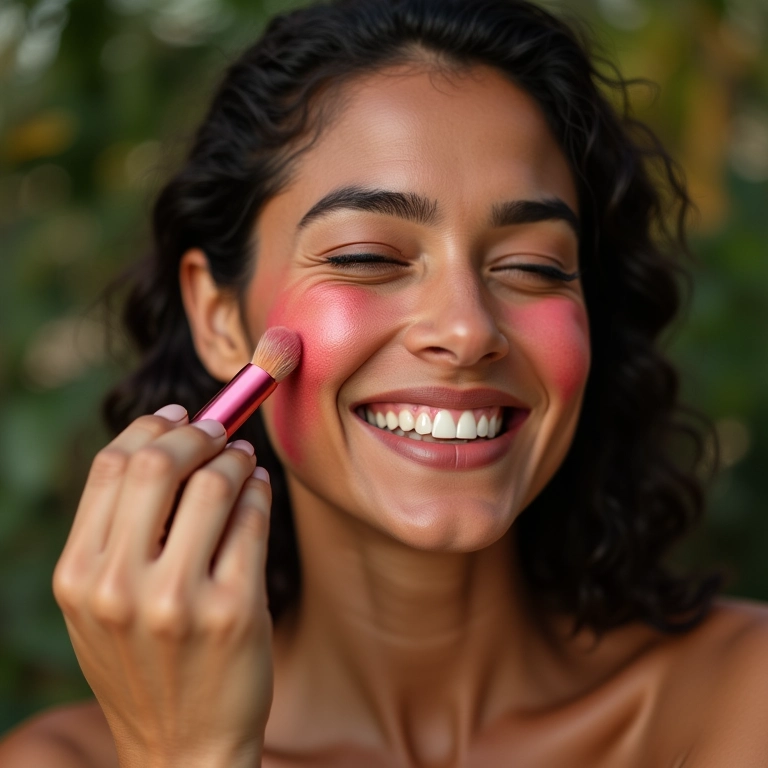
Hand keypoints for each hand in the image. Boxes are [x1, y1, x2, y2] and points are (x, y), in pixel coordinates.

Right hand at [53, 404, 272, 767]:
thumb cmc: (145, 665)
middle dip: (198, 432)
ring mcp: (179, 600)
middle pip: (159, 463)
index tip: (178, 416)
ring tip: (243, 462)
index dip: (149, 428)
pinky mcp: (235, 610)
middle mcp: (120, 586)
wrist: (182, 747)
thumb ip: (120, 530)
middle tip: (219, 430)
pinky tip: (258, 491)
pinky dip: (260, 491)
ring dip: (236, 459)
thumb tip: (166, 438)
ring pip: (215, 483)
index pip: (111, 467)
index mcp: (79, 576)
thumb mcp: (102, 606)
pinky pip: (253, 519)